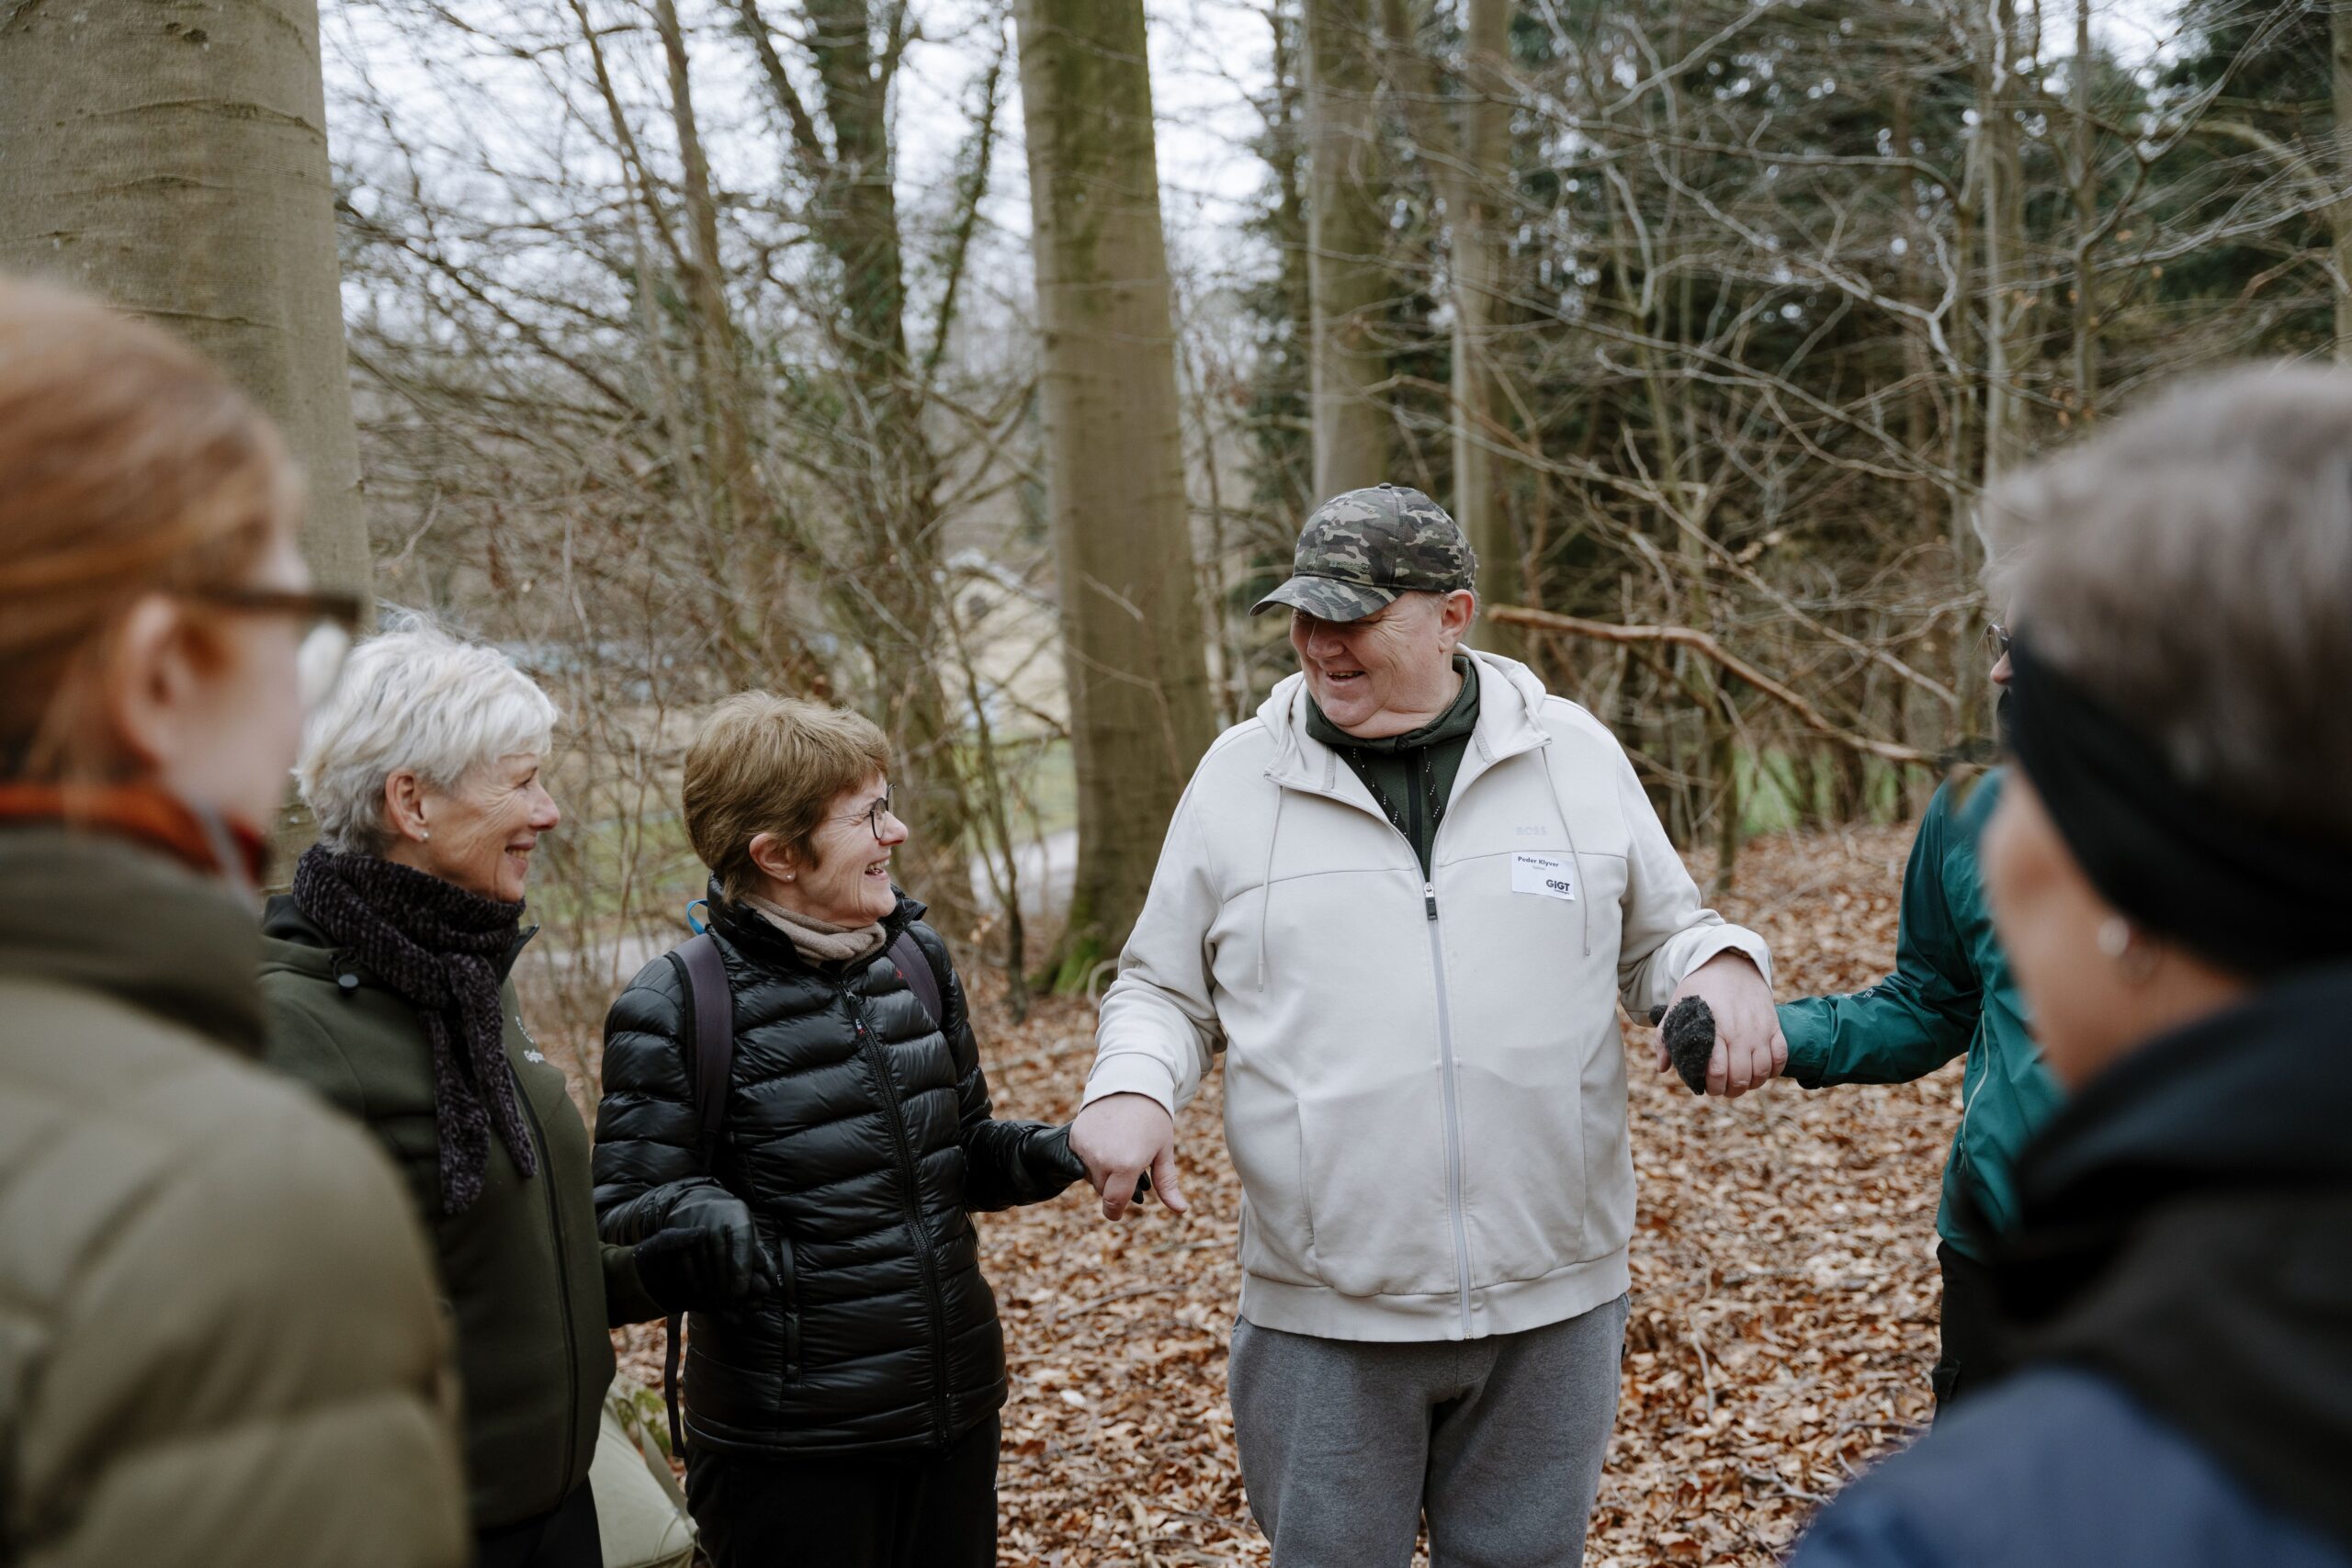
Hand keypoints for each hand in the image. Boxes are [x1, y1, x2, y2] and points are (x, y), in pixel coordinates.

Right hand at [635, 1188, 775, 1310]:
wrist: (699, 1202)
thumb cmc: (731, 1221)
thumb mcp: (749, 1231)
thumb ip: (760, 1253)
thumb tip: (772, 1276)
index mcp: (737, 1214)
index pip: (741, 1243)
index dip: (741, 1269)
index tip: (741, 1292)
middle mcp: (715, 1217)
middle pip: (721, 1257)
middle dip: (727, 1284)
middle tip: (732, 1302)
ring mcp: (693, 1223)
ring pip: (702, 1262)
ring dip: (711, 1286)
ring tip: (720, 1302)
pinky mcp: (676, 1231)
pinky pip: (685, 1261)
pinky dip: (694, 1280)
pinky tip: (702, 1292)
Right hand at [1068, 1093, 1188, 1219]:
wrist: (1131, 1082)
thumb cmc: (1153, 1118)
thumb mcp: (1163, 1151)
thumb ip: (1167, 1184)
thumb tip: (1181, 1210)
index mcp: (1126, 1167)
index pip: (1114, 1203)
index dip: (1115, 1212)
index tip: (1117, 1213)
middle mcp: (1101, 1160)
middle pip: (1103, 1190)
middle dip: (1114, 1185)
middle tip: (1129, 1164)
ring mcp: (1085, 1148)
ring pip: (1090, 1175)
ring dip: (1101, 1171)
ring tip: (1119, 1149)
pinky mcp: (1075, 1137)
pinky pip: (1080, 1158)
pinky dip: (1090, 1156)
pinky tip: (1106, 1140)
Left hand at [1657, 951, 1784, 1097]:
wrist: (1729, 963)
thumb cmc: (1700, 989)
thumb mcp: (1677, 1008)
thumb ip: (1665, 1038)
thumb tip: (1662, 1067)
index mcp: (1713, 1028)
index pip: (1717, 1070)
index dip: (1712, 1086)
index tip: (1707, 1087)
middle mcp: (1739, 1031)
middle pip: (1740, 1076)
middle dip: (1730, 1090)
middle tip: (1723, 1089)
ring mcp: (1760, 1029)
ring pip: (1762, 1071)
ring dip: (1751, 1084)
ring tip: (1740, 1082)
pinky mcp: (1774, 1026)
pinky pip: (1781, 1057)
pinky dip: (1774, 1071)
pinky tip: (1761, 1072)